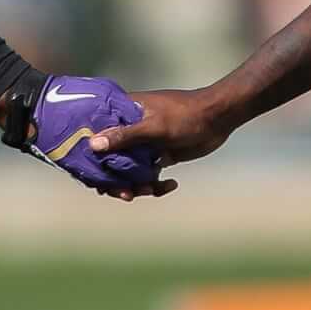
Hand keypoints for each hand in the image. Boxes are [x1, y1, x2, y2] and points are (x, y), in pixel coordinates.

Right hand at [19, 76, 173, 200]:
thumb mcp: (155, 127)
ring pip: (129, 170)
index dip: (92, 158)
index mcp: (123, 114)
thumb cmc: (186, 116)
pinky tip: (169, 185)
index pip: (96, 136)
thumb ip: (125, 136)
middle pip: (110, 159)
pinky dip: (154, 183)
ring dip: (137, 184)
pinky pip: (147, 174)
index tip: (93, 178)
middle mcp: (130, 129)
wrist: (218, 119)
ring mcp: (144, 143)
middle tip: (127, 195)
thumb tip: (92, 144)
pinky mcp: (158, 154)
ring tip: (151, 190)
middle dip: (116, 180)